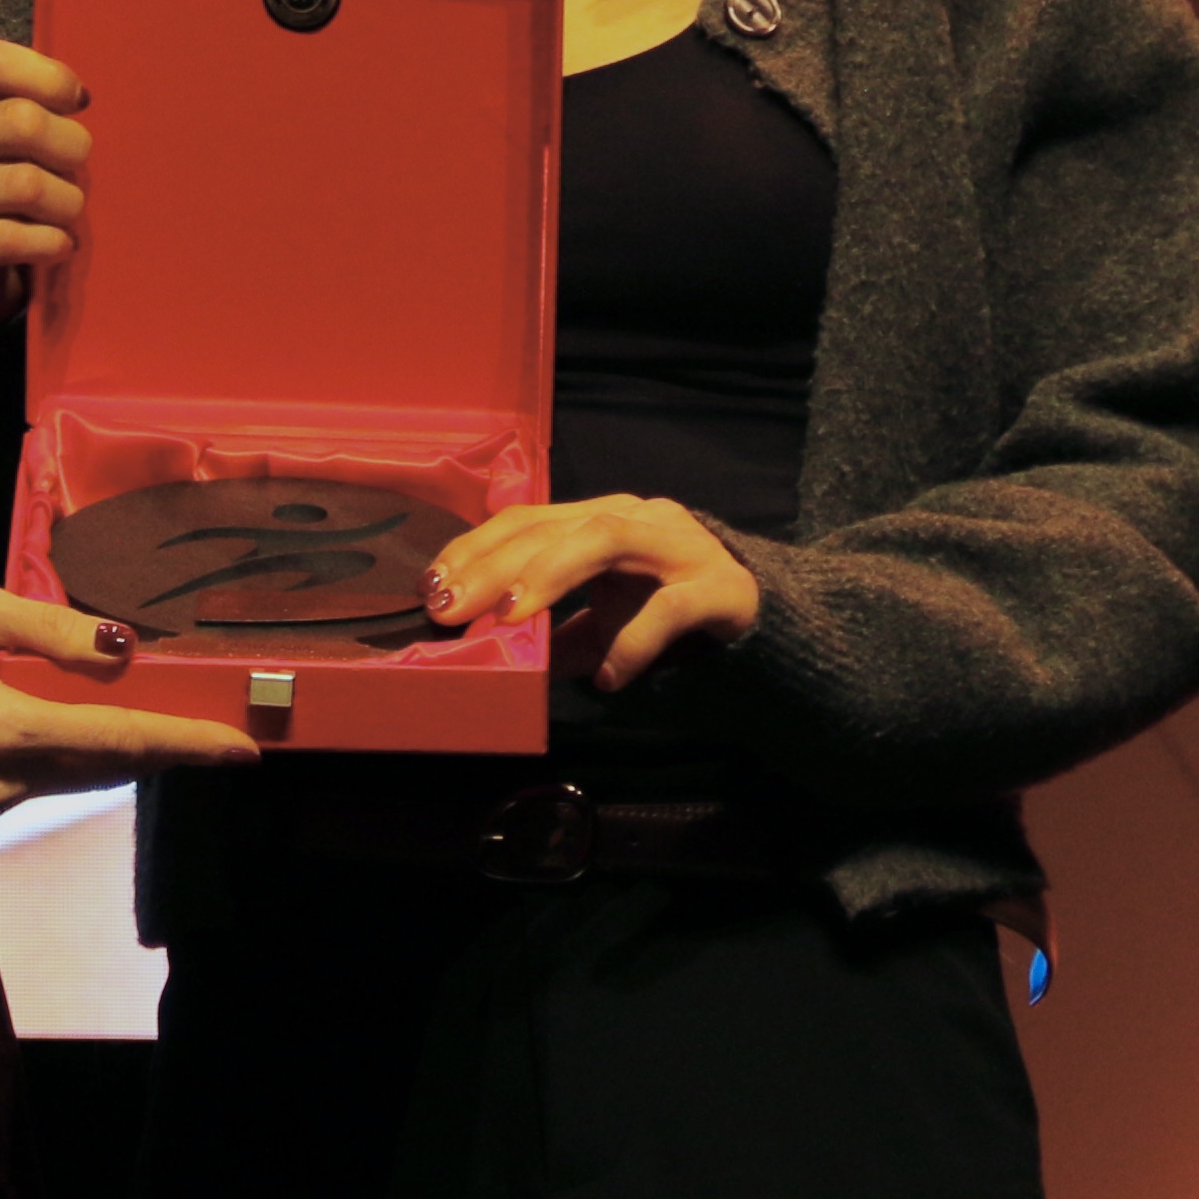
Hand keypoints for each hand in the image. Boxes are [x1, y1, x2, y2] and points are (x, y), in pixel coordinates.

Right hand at [0, 39, 87, 331]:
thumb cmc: (10, 192)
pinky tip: (59, 247)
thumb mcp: (20, 141)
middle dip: (71, 150)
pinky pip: (7, 239)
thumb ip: (41, 109)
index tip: (80, 103)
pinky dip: (50, 244)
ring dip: (66, 205)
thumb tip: (80, 99)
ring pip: (25, 184)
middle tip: (79, 174)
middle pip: (21, 121)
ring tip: (67, 217)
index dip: (47, 77)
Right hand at [0, 580, 253, 845]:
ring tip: (102, 712)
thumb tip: (125, 655)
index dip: (185, 745)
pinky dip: (40, 761)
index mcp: (0, 728)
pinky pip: (24, 792)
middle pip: (100, 769)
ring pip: (63, 781)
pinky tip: (20, 725)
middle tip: (190, 722)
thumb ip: (53, 632)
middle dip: (147, 745)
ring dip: (90, 750)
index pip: (117, 743)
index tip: (241, 749)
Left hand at [423, 495, 759, 692]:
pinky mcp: (721, 588)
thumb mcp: (602, 625)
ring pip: (605, 538)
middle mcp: (637, 519)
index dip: (474, 550)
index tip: (432, 587)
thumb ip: (557, 632)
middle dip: (494, 565)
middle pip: (553, 526)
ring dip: (551, 573)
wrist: (766, 628)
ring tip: (512, 616)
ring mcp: (680, 546)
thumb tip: (489, 648)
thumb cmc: (673, 619)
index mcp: (602, 519)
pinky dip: (633, 642)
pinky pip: (670, 607)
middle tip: (451, 607)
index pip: (526, 520)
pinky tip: (610, 679)